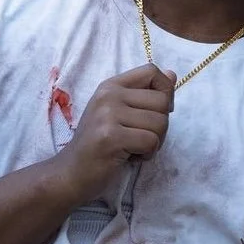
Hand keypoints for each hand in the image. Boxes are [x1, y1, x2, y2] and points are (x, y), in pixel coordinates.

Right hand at [52, 63, 176, 205]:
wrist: (70, 173)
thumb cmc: (99, 144)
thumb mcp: (119, 113)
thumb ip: (144, 94)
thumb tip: (173, 75)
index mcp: (111, 86)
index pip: (151, 71)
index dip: (165, 91)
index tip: (156, 111)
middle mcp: (109, 95)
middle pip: (162, 101)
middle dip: (161, 125)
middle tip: (141, 138)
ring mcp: (108, 115)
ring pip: (160, 123)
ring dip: (154, 142)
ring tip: (133, 148)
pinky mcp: (111, 137)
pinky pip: (151, 141)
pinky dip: (147, 154)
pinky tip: (130, 157)